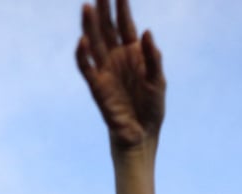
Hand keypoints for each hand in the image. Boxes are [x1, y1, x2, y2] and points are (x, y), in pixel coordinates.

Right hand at [77, 0, 165, 148]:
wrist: (142, 133)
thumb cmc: (152, 106)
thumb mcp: (158, 80)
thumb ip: (153, 57)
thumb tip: (146, 32)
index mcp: (132, 53)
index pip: (125, 25)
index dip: (122, 9)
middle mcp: (116, 58)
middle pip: (107, 29)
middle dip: (103, 11)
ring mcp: (105, 70)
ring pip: (94, 43)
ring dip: (89, 26)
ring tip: (87, 7)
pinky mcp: (96, 86)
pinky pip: (86, 67)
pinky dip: (83, 55)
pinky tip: (83, 40)